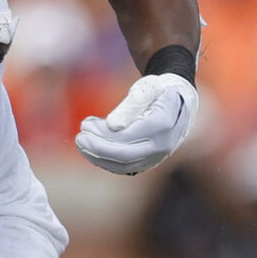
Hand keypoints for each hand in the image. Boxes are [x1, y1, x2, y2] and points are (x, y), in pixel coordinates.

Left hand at [77, 71, 199, 174]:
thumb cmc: (158, 91)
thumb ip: (130, 105)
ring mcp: (158, 156)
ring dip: (99, 157)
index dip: (102, 134)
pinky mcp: (150, 162)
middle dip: (97, 148)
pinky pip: (126, 168)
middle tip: (79, 138)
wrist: (177, 102)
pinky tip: (92, 151)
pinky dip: (106, 162)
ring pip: (124, 165)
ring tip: (81, 144)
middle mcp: (163, 145)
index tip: (84, 124)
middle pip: (125, 155)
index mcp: (163, 123)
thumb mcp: (146, 89)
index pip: (127, 136)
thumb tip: (112, 125)